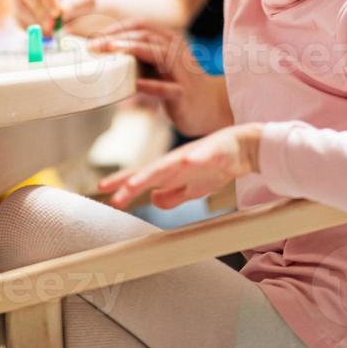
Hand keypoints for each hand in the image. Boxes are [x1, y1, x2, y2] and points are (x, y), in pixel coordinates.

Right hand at [15, 0, 95, 33]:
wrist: (74, 1)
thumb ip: (76, 0)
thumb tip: (62, 11)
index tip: (57, 12)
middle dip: (39, 8)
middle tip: (53, 25)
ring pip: (19, 5)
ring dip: (36, 20)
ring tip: (54, 28)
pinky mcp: (17, 6)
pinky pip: (18, 18)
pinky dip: (32, 28)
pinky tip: (47, 29)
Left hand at [89, 20, 230, 136]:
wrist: (212, 106)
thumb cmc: (179, 84)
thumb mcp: (161, 65)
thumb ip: (141, 57)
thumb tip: (106, 53)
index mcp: (170, 41)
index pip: (142, 26)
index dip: (118, 28)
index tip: (95, 37)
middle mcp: (176, 51)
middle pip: (146, 36)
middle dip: (118, 38)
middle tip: (93, 46)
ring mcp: (181, 72)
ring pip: (157, 54)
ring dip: (132, 50)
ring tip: (111, 52)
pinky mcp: (183, 94)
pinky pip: (166, 88)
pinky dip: (150, 85)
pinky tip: (135, 85)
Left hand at [99, 124, 261, 209]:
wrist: (244, 147)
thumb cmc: (217, 165)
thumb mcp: (192, 188)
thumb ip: (172, 195)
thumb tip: (152, 200)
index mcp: (172, 170)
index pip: (142, 176)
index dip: (123, 183)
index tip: (102, 190)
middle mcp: (178, 161)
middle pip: (150, 173)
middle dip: (131, 184)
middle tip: (113, 196)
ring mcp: (195, 155)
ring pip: (170, 165)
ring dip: (153, 174)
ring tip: (137, 184)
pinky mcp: (214, 153)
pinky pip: (203, 157)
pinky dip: (194, 159)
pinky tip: (186, 162)